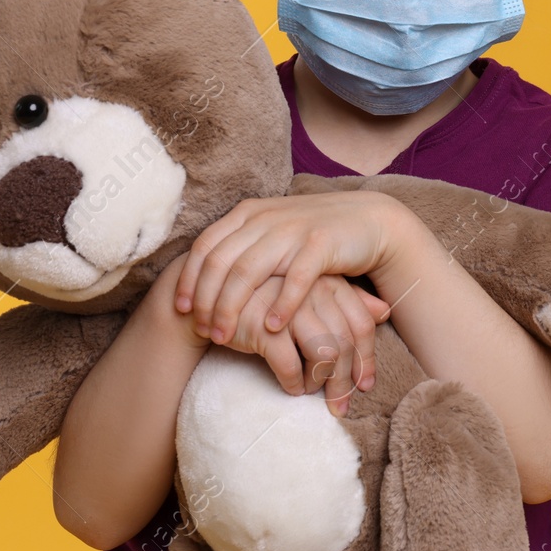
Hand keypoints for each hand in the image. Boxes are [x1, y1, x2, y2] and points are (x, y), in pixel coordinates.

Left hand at [175, 190, 401, 344]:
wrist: (367, 220)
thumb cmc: (314, 234)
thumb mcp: (271, 231)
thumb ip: (241, 246)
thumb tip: (203, 277)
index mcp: (249, 213)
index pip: (206, 246)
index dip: (190, 279)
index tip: (182, 309)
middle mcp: (266, 218)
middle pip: (222, 263)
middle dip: (207, 301)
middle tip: (203, 331)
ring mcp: (293, 230)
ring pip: (249, 271)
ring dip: (232, 307)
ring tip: (225, 337)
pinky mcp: (322, 244)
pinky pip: (295, 277)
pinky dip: (281, 304)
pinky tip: (271, 327)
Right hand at [224, 273, 388, 415]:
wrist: (212, 295)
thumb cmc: (268, 297)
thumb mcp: (310, 294)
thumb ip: (348, 300)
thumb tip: (385, 311)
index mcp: (328, 282)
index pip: (361, 325)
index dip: (367, 359)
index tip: (365, 385)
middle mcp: (312, 291)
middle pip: (345, 344)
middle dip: (345, 381)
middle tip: (340, 406)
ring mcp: (288, 308)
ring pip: (325, 355)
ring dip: (321, 383)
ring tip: (312, 393)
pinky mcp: (263, 328)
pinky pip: (291, 365)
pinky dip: (294, 383)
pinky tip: (291, 388)